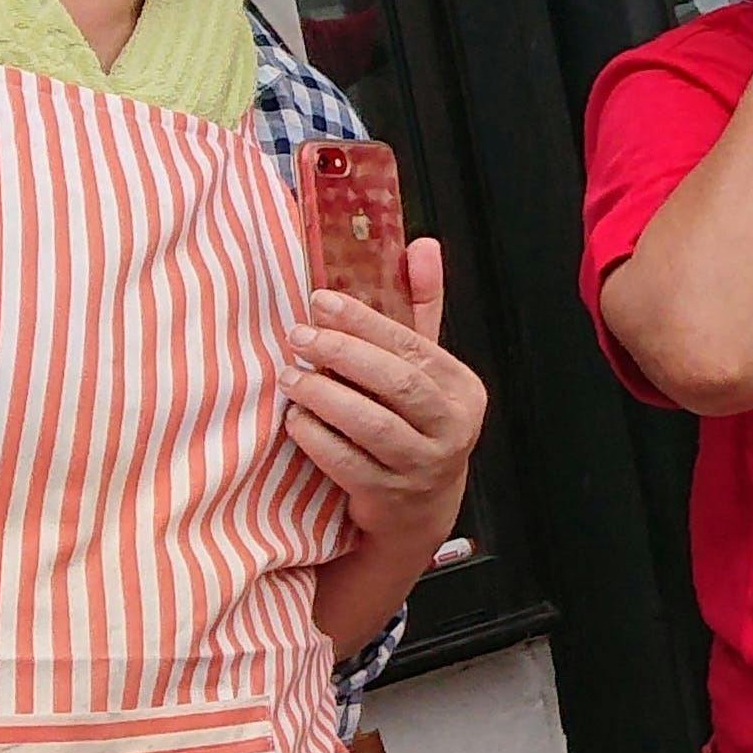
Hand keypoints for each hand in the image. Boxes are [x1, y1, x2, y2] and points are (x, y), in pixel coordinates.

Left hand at [291, 239, 487, 541]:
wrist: (417, 508)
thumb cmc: (413, 422)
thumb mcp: (425, 366)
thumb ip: (421, 307)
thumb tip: (422, 244)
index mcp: (462, 389)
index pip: (414, 346)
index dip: (365, 321)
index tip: (320, 300)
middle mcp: (453, 428)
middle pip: (397, 383)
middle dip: (342, 354)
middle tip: (298, 336)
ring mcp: (423, 466)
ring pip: (373, 425)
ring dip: (325, 396)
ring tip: (291, 376)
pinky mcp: (389, 496)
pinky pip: (347, 463)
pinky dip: (317, 438)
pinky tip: (295, 419)